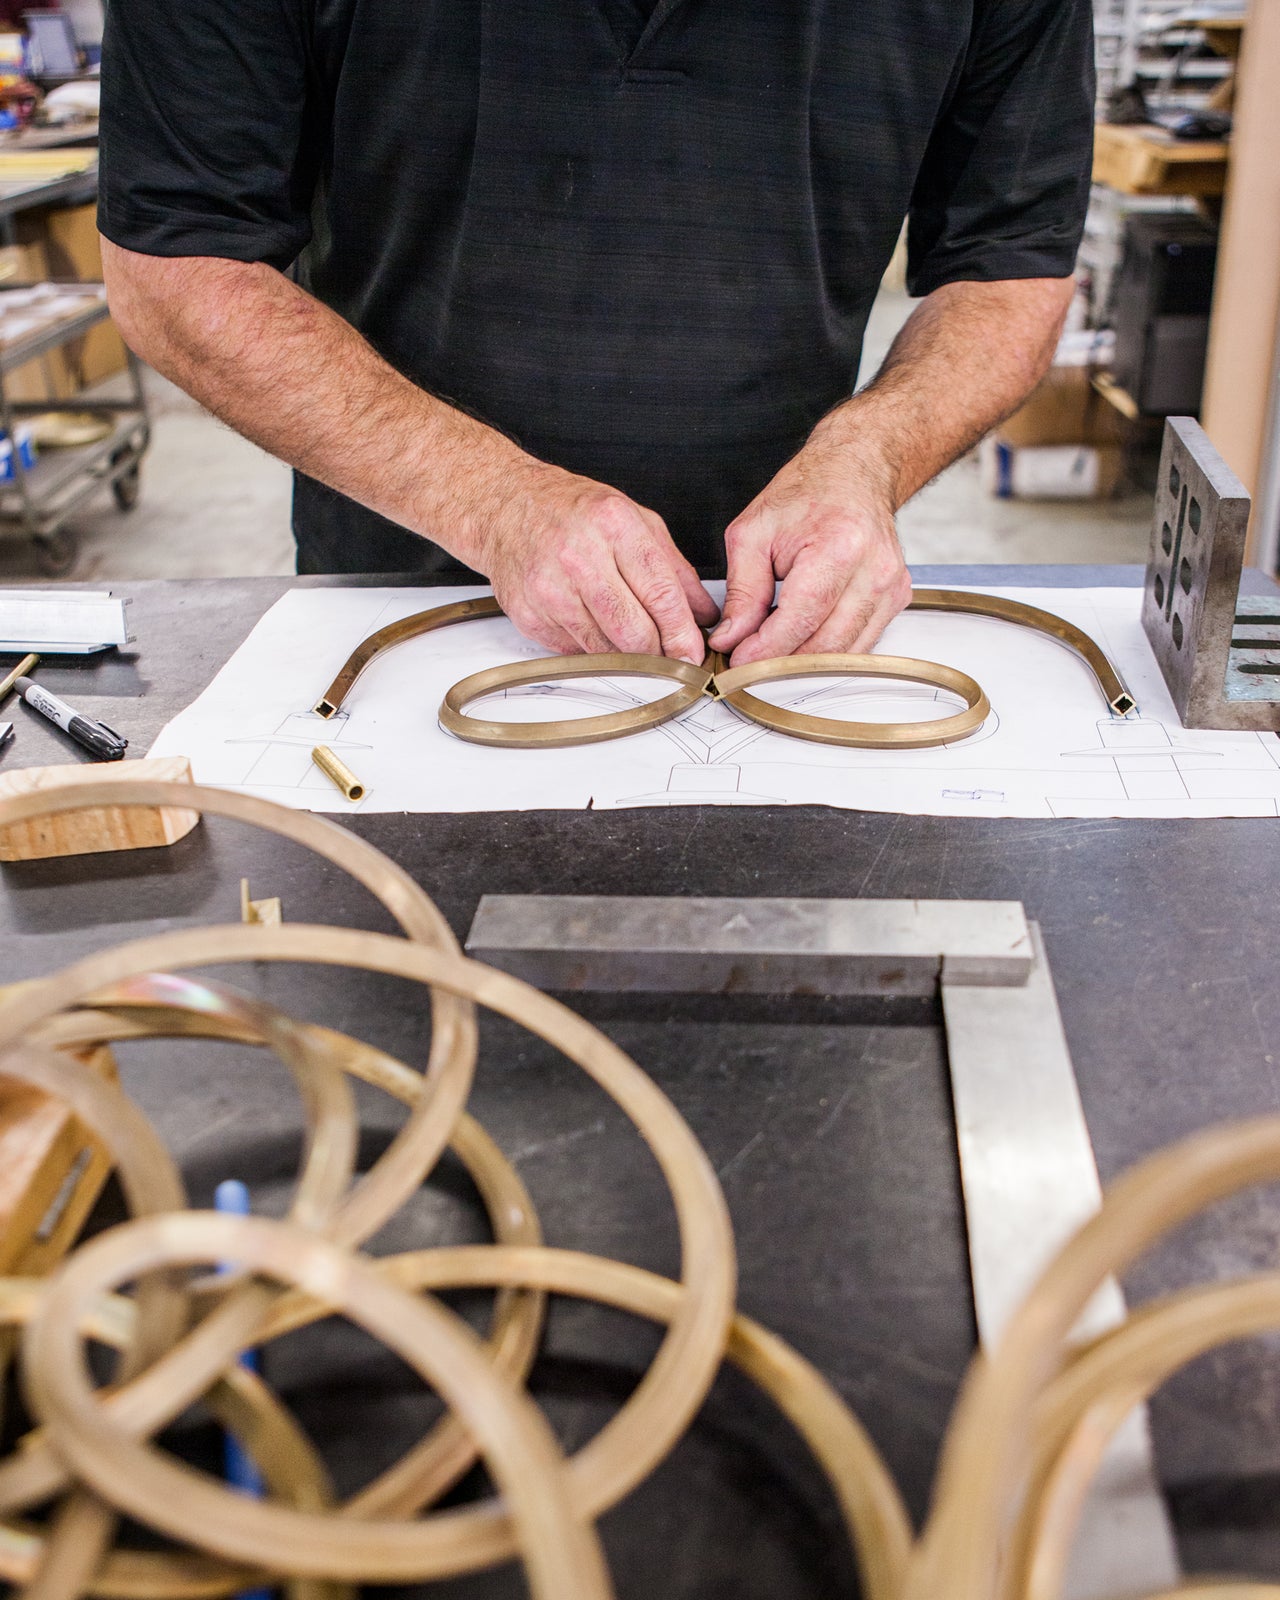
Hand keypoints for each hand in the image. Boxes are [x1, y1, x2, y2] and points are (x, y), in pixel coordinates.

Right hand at [476, 460, 717, 663]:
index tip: (693, 654)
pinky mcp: (529, 615)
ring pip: (605, 649)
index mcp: (613, 525)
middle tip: (672, 658)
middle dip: (659, 654)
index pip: (660, 593)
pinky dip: (593, 648)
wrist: (506, 506)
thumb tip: (704, 614)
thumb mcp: (635, 520)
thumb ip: (675, 569)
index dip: (681, 633)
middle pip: (633, 631)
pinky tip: (594, 625)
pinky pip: (575, 650)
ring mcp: (549, 588)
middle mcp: (579, 556)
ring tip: (636, 644)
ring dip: (628, 656)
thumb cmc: (572, 510)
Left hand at [707, 436, 911, 665]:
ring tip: (772, 652)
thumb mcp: (754, 533)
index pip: (799, 622)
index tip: (737, 660)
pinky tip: (802, 640)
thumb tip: (731, 638)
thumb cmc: (808, 493)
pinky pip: (861, 644)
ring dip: (805, 663)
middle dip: (782, 663)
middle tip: (749, 663)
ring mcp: (891, 587)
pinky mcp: (897, 598)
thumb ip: (742, 591)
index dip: (765, 650)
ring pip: (845, 654)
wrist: (855, 471)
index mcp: (838, 548)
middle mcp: (874, 571)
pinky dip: (828, 651)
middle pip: (825, 646)